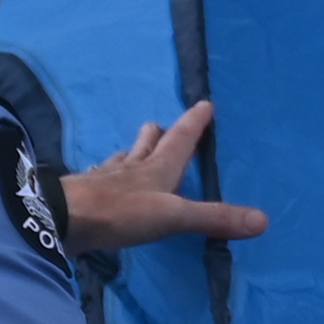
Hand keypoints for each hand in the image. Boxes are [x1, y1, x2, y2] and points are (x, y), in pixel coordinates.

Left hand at [64, 102, 262, 250]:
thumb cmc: (120, 212)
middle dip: (159, 134)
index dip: (195, 122)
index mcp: (157, 168)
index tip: (204, 103)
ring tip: (135, 151)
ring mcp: (104, 180)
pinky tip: (104, 180)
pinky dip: (108, 176)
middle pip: (147, 143)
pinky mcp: (84, 196)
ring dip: (132, 153)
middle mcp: (131, 168)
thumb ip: (214, 218)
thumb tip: (263, 220)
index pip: (181, 139)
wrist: (60, 219)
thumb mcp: (173, 216)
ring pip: (123, 159)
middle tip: (164, 126)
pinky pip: (101, 179)